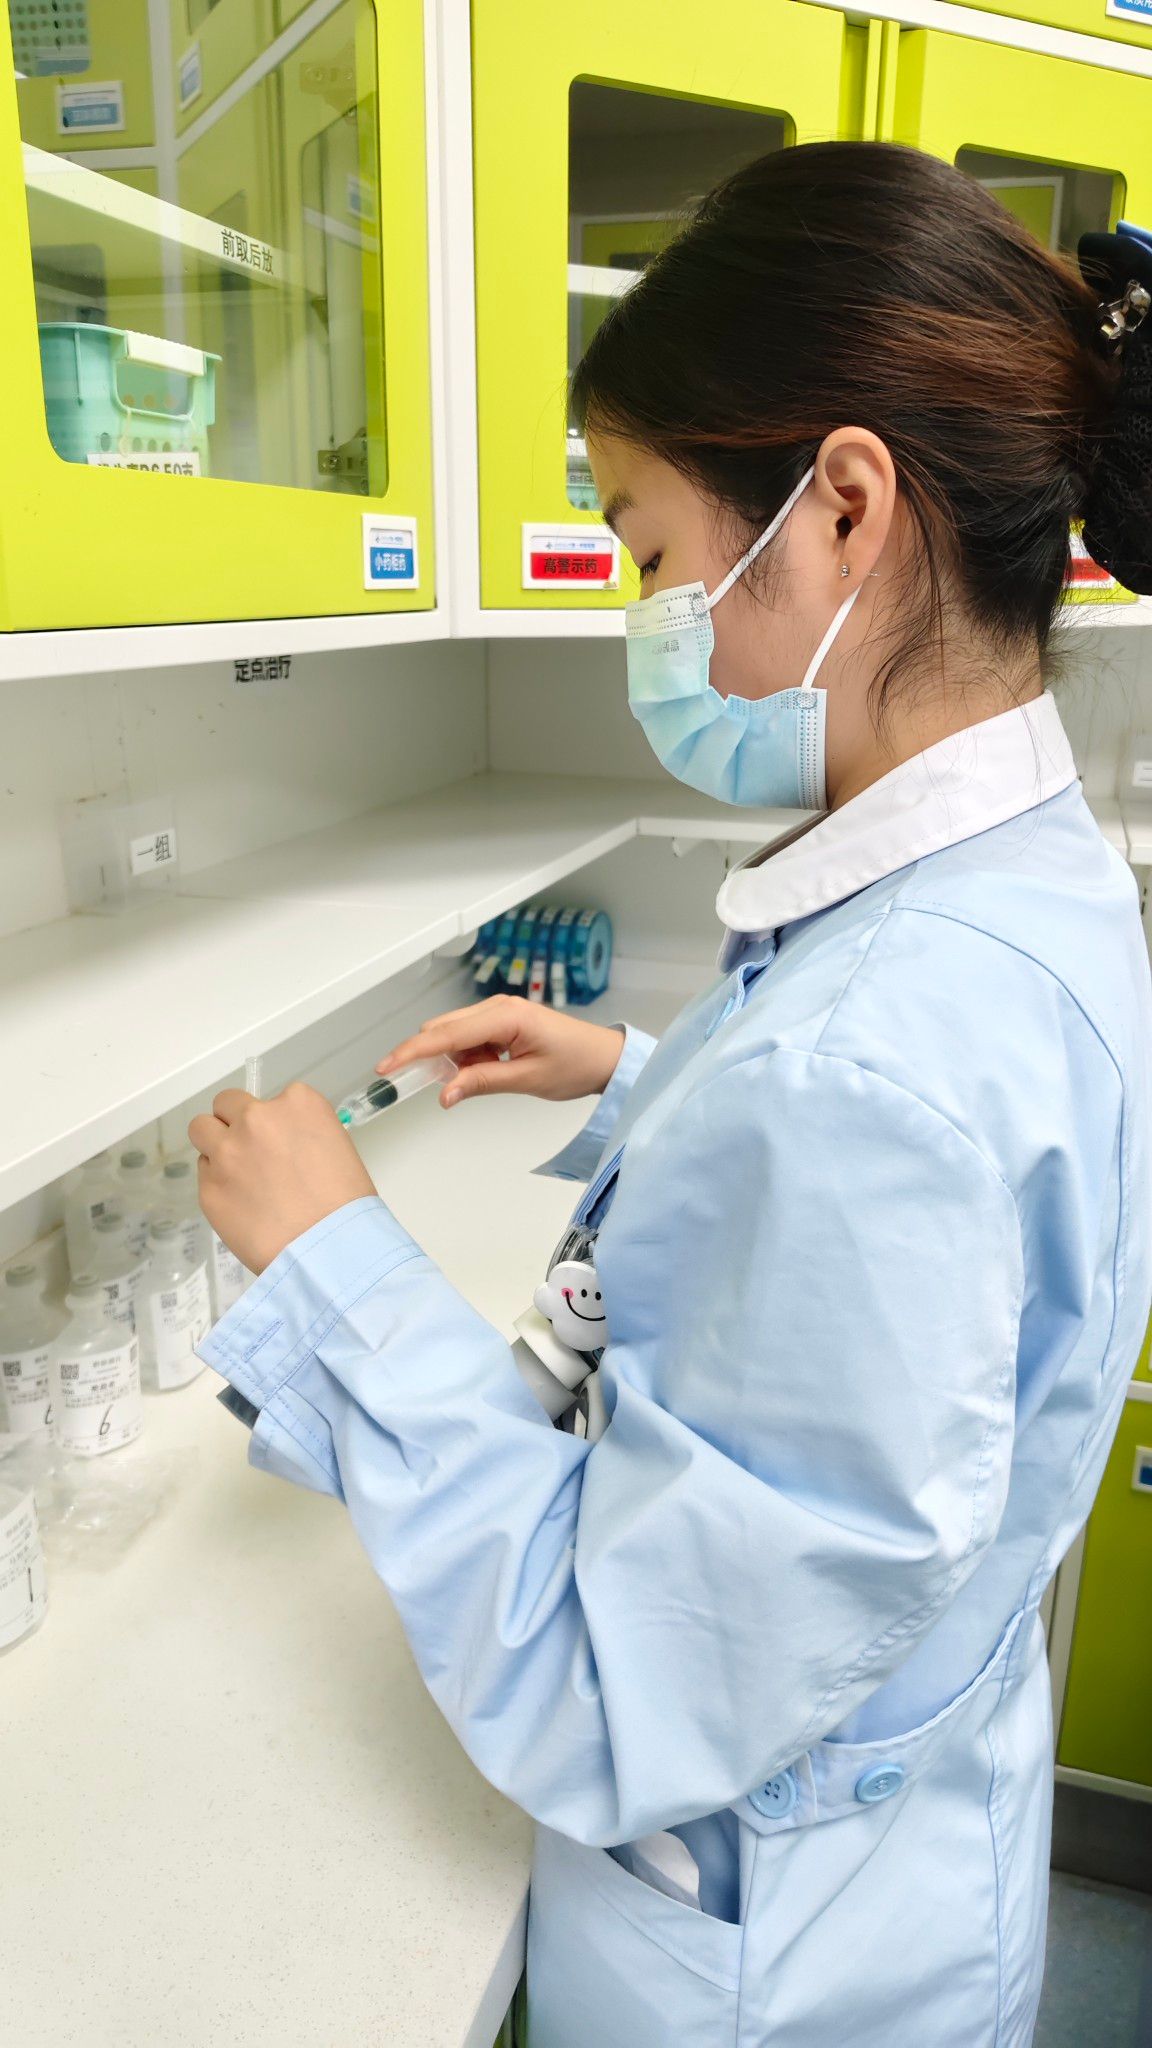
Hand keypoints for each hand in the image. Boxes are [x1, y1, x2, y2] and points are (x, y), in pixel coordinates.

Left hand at [190, 1083, 374, 1275]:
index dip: (275, 1122)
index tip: (282, 1145)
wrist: (327, 1249)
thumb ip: (298, 1135)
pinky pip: (204, 1174)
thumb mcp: (334, 1148)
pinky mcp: (209, 1188)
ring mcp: (227, 1153)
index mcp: (296, 1104)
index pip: (272, 1098)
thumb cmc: (345, 1204)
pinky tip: (240, 1204)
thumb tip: (279, 1148)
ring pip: (201, 1130)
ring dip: (215, 1144)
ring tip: (234, 1172)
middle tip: (250, 1152)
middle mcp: (256, 1119)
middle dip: (235, 1123)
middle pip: (227, 1103)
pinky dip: (218, 1183)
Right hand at [381, 996, 624, 1108]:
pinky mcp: (501, 1021)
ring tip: (483, 1079)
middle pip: (442, 1029)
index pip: (446, 1034)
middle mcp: (497, 1007)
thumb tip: (444, 1094)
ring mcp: (498, 1012)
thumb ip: (482, 1083)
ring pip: (453, 1035)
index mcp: (505, 1016)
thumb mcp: (527, 1080)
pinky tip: (487, 1071)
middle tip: (425, 1086)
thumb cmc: (575, 1064)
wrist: (604, 1057)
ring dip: (453, 1061)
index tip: (386, 1068)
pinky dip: (467, 1058)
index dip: (412, 1052)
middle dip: (428, 1058)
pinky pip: (469, 1039)